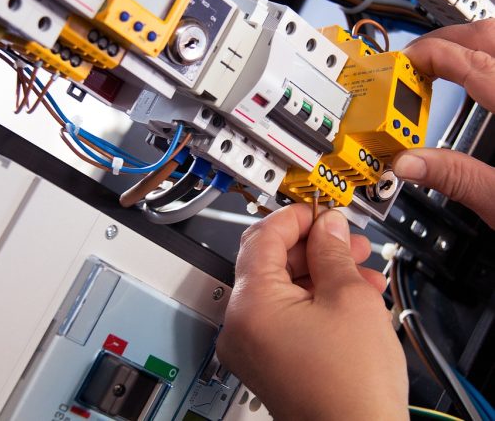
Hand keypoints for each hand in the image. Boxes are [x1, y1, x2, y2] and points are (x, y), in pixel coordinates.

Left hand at [217, 205, 407, 420]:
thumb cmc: (353, 389)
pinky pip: (287, 314)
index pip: (263, 237)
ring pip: (284, 288)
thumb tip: (328, 226)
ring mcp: (253, 345)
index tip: (319, 211)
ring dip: (321, 272)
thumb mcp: (350, 298)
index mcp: (251, 305)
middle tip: (345, 239)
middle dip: (314, 246)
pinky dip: (315, 299)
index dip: (295, 217)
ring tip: (358, 268)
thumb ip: (332, 251)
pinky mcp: (269, 359)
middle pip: (272, 262)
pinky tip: (350, 294)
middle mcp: (241, 325)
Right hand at [393, 18, 494, 227]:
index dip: (433, 56)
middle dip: (448, 40)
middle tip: (418, 60)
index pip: (473, 65)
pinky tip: (485, 72)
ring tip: (446, 61)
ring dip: (474, 41)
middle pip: (492, 36)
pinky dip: (494, 55)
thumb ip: (455, 178)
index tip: (407, 61)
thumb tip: (410, 163)